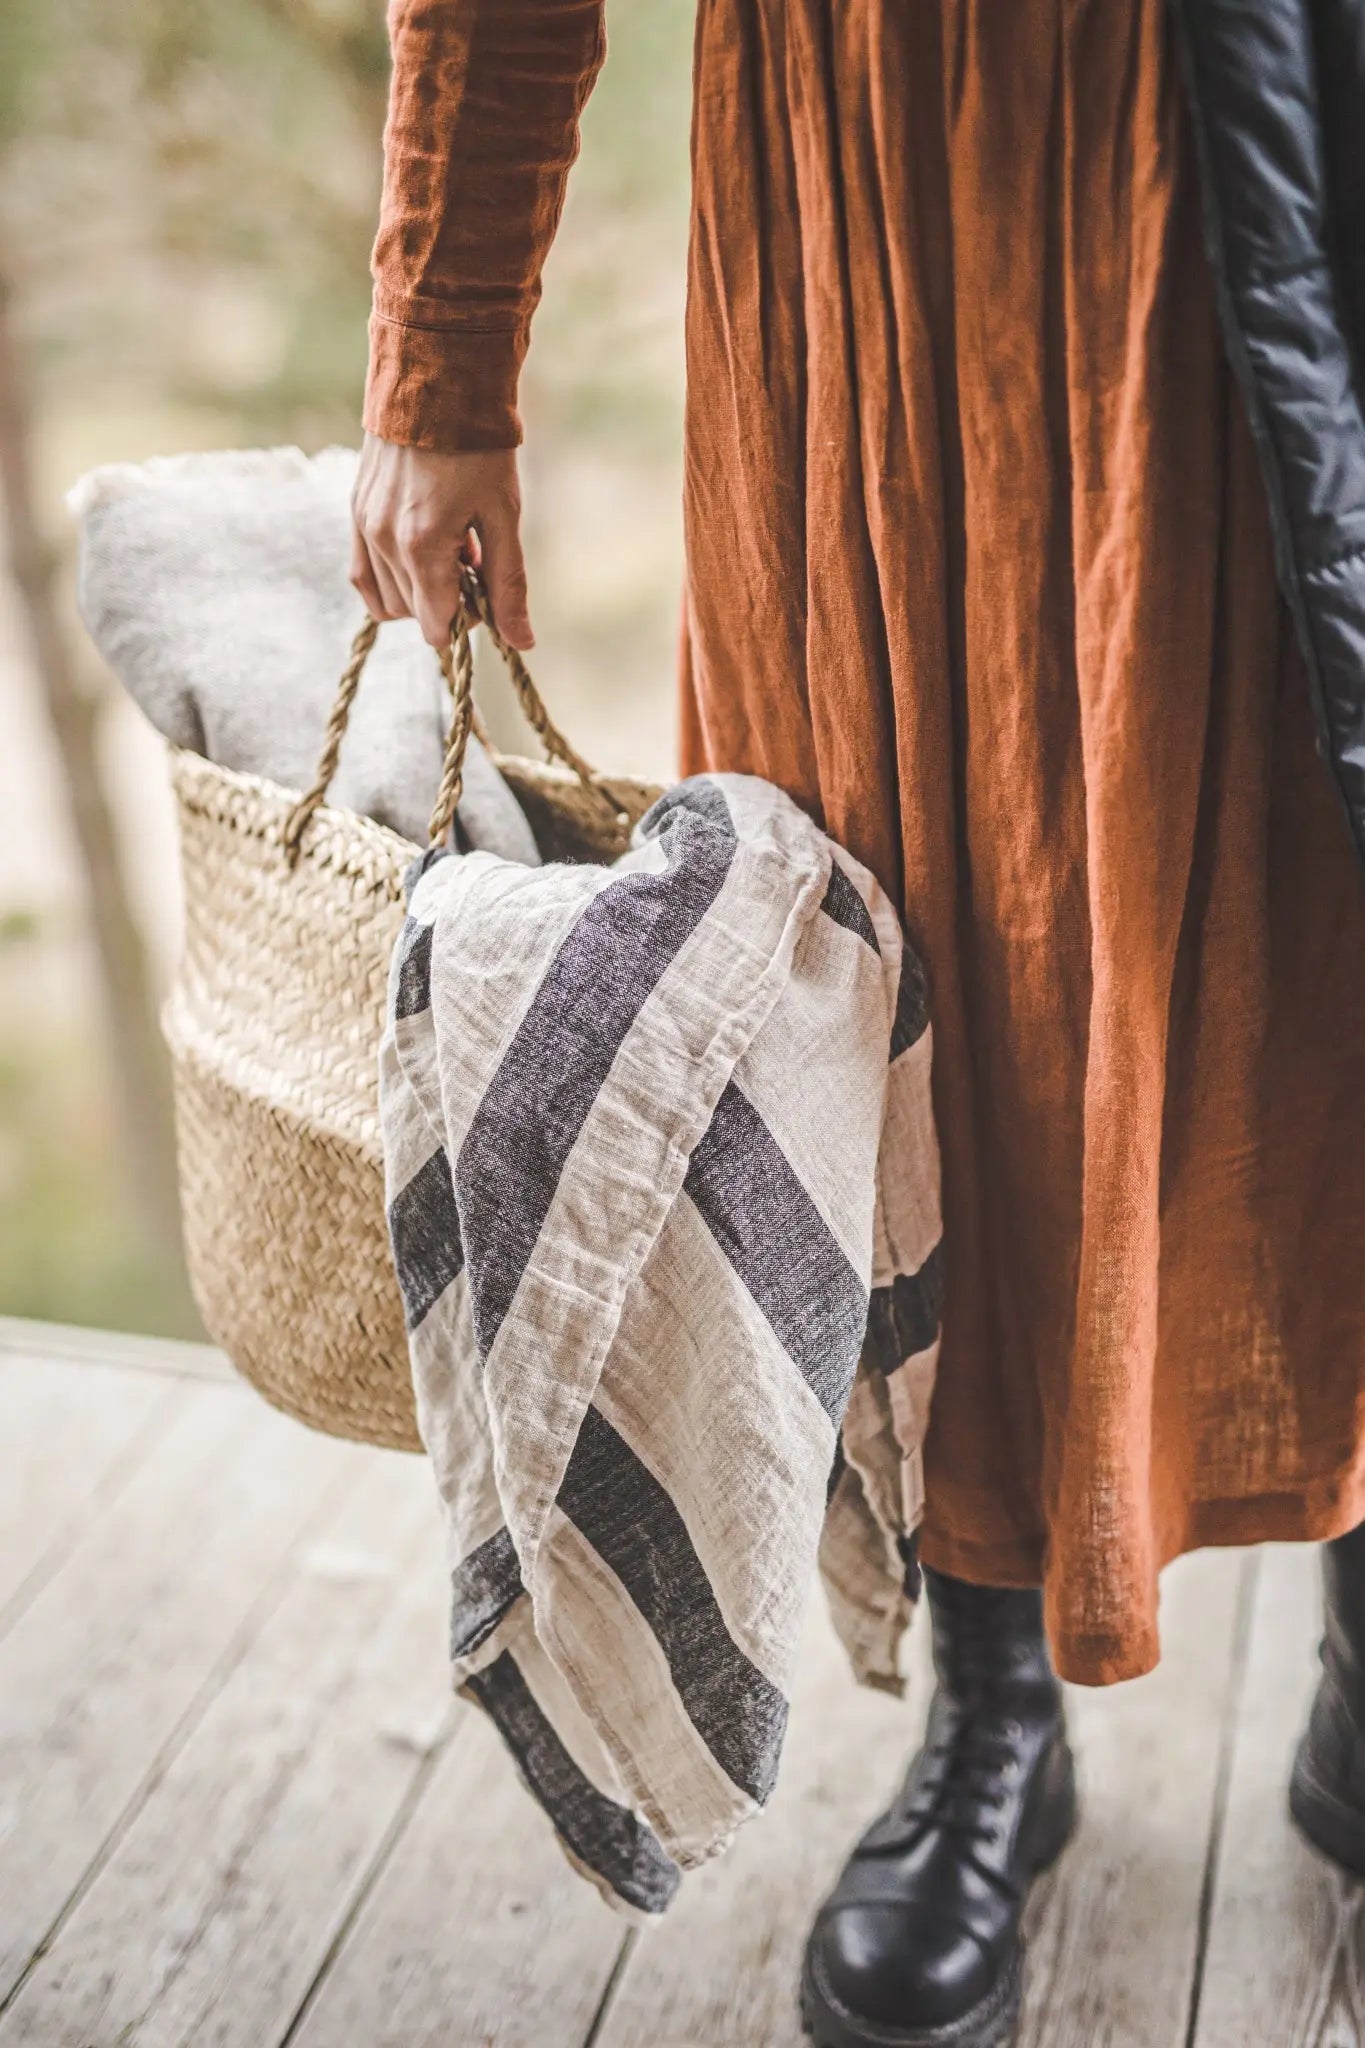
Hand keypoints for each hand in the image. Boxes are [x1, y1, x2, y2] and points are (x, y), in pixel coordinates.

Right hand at [349, 433, 533, 650]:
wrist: (436, 379)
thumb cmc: (478, 446)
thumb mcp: (503, 516)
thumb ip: (507, 584)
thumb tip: (520, 641)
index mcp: (422, 547)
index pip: (436, 626)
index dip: (466, 618)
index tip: (484, 584)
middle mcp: (384, 542)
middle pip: (413, 615)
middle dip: (446, 600)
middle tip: (472, 558)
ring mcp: (363, 526)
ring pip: (386, 600)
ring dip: (419, 589)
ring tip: (447, 547)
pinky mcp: (355, 510)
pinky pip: (363, 573)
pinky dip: (390, 577)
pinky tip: (419, 549)